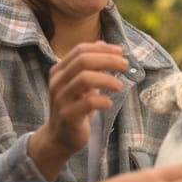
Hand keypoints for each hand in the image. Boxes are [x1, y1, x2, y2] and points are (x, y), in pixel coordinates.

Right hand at [28, 42, 127, 179]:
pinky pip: (87, 103)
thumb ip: (90, 65)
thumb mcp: (81, 83)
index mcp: (59, 70)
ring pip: (85, 78)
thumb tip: (103, 44)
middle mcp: (57, 82)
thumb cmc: (74, 107)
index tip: (121, 51)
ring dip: (107, 79)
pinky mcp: (67, 115)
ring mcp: (60, 98)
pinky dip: (102, 100)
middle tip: (125, 65)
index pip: (80, 50)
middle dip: (108, 60)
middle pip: (83, 61)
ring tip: (120, 86)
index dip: (102, 49)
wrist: (59, 137)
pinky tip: (108, 103)